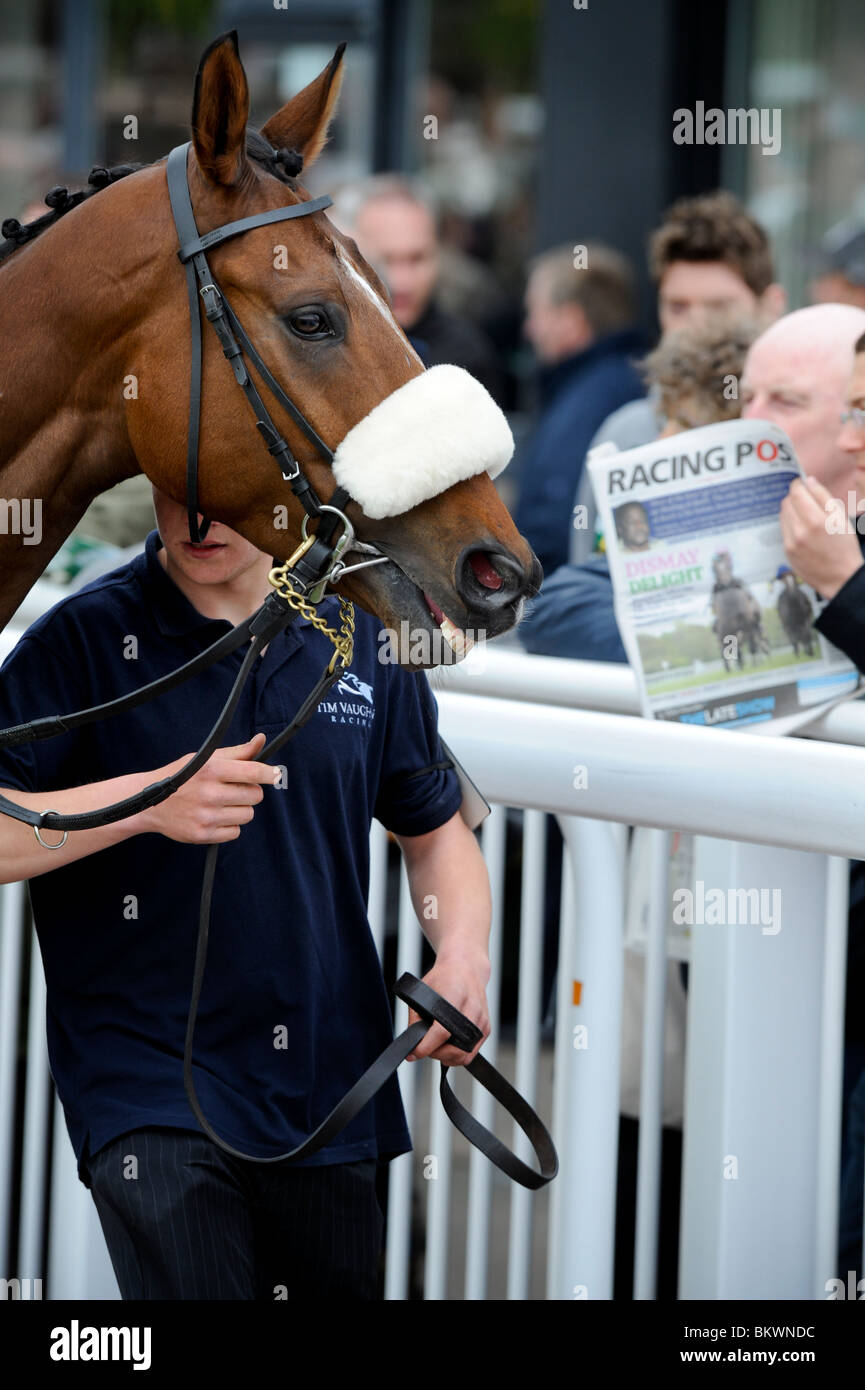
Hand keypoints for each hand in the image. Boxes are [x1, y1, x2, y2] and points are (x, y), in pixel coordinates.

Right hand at [137, 733, 277, 842]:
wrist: (150, 802)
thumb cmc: (183, 776)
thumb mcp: (206, 758)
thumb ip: (237, 752)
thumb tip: (262, 740)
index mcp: (212, 769)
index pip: (254, 772)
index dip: (270, 774)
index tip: (276, 775)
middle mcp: (209, 793)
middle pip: (255, 795)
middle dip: (250, 791)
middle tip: (234, 789)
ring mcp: (206, 816)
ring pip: (248, 815)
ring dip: (240, 809)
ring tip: (222, 803)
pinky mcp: (202, 834)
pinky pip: (235, 832)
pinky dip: (229, 826)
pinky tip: (214, 817)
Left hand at [405, 951, 490, 1066]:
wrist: (466, 968)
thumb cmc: (444, 978)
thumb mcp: (422, 991)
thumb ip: (415, 1018)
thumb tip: (412, 1044)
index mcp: (455, 996)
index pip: (442, 1031)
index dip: (426, 1046)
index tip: (414, 1053)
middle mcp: (472, 1010)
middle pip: (455, 1048)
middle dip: (435, 1054)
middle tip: (423, 1048)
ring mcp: (482, 1021)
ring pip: (464, 1056)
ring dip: (446, 1057)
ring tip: (435, 1047)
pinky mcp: (486, 1028)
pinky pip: (471, 1053)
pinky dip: (457, 1055)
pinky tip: (447, 1046)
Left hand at [779, 476, 864, 599]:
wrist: (841, 578)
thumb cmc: (845, 547)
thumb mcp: (841, 518)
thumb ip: (824, 496)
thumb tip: (809, 481)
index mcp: (815, 520)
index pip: (796, 493)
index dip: (797, 485)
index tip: (801, 484)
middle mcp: (799, 531)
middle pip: (786, 503)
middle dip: (794, 497)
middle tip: (805, 500)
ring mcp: (790, 543)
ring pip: (782, 516)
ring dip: (791, 511)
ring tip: (806, 516)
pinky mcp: (786, 551)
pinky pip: (784, 530)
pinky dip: (791, 525)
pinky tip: (804, 531)